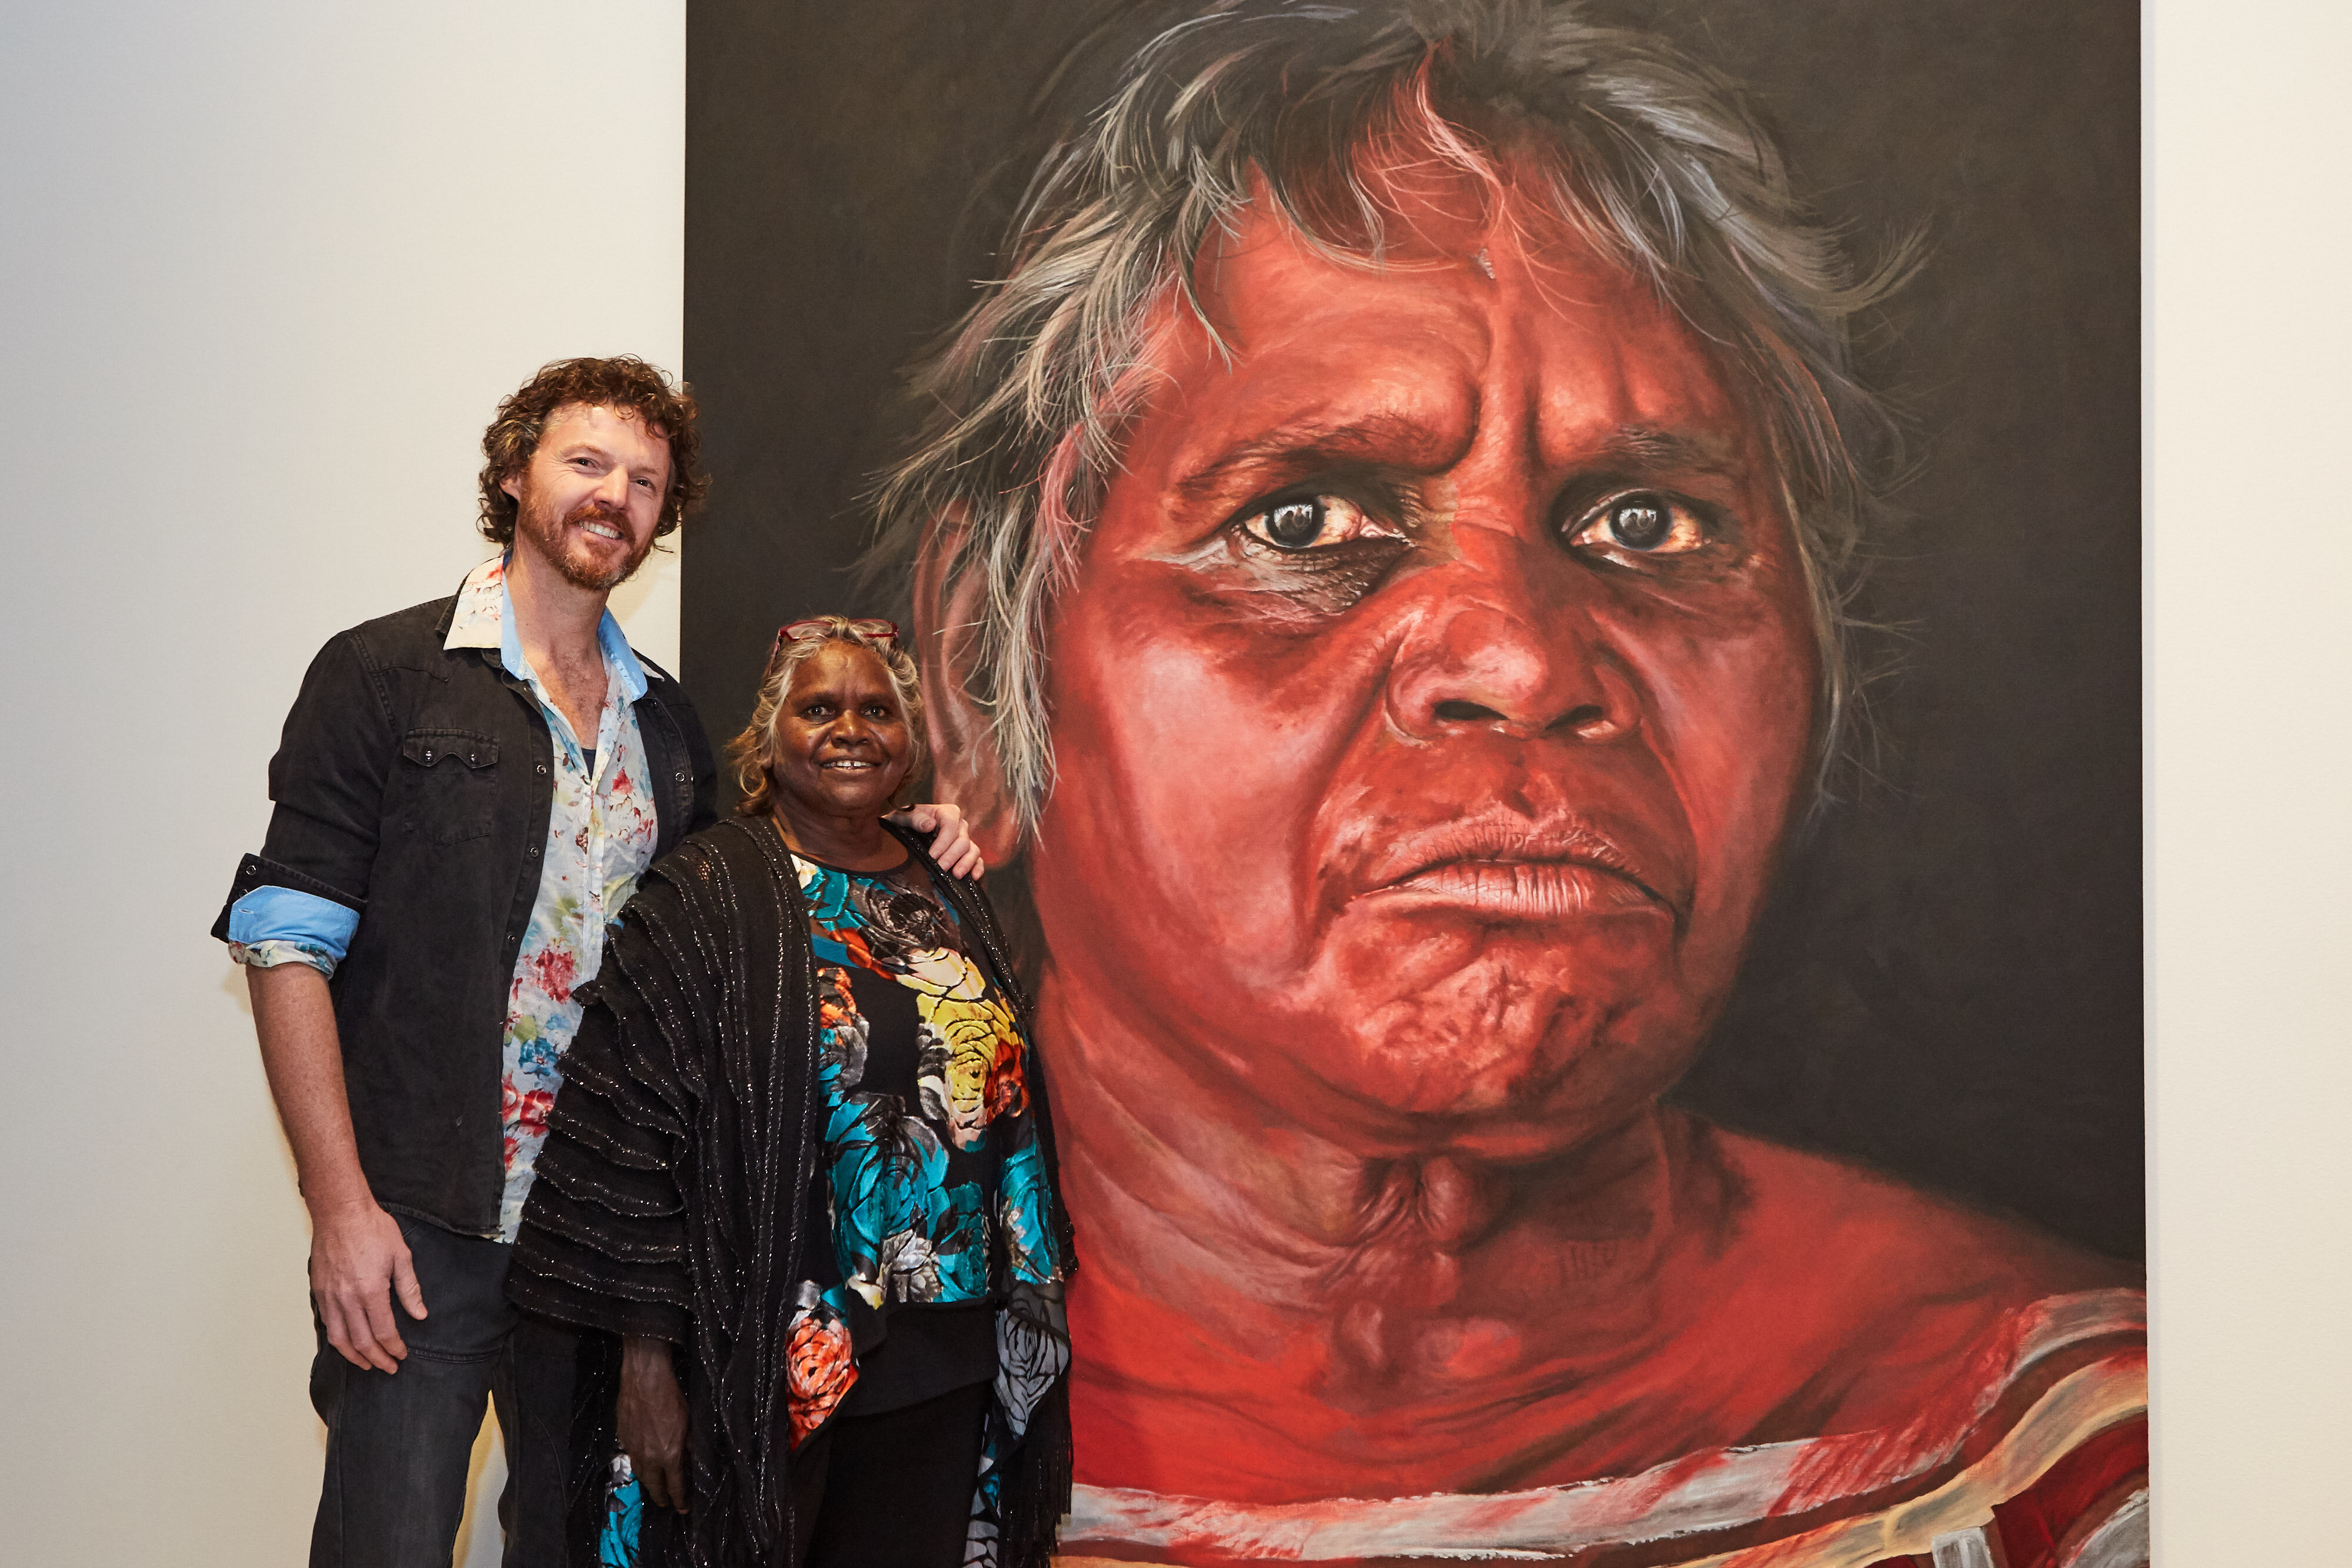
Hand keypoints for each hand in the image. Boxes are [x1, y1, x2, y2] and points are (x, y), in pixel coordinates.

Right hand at [309, 1198, 424, 1373]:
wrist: (341, 1212)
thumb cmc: (373, 1229)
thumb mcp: (401, 1256)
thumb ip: (409, 1289)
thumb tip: (420, 1314)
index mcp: (371, 1291)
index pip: (383, 1332)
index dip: (393, 1348)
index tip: (402, 1355)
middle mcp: (347, 1299)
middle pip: (361, 1341)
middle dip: (376, 1359)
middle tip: (388, 1368)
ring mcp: (330, 1296)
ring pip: (339, 1339)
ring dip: (353, 1356)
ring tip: (367, 1364)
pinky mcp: (319, 1291)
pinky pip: (327, 1323)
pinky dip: (337, 1340)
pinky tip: (347, 1343)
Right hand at [619, 1335, 690, 1511]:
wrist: (644, 1380)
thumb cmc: (671, 1398)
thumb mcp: (689, 1422)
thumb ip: (691, 1444)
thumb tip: (694, 1458)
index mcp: (669, 1456)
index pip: (675, 1485)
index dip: (679, 1499)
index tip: (682, 1509)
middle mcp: (649, 1458)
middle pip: (653, 1486)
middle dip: (661, 1497)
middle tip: (666, 1503)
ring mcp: (633, 1449)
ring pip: (641, 1474)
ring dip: (649, 1483)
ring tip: (654, 1488)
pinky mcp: (623, 1439)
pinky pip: (632, 1459)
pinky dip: (639, 1466)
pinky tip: (643, 1463)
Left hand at [889, 801, 984, 878]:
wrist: (904, 833)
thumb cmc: (904, 823)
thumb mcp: (903, 817)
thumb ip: (914, 818)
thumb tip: (930, 825)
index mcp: (946, 813)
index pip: (951, 827)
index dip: (943, 842)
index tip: (932, 856)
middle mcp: (959, 825)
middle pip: (963, 841)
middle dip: (952, 856)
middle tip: (941, 868)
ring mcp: (965, 840)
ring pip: (973, 850)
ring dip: (966, 863)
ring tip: (956, 875)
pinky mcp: (966, 853)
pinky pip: (978, 860)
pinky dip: (978, 868)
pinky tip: (973, 877)